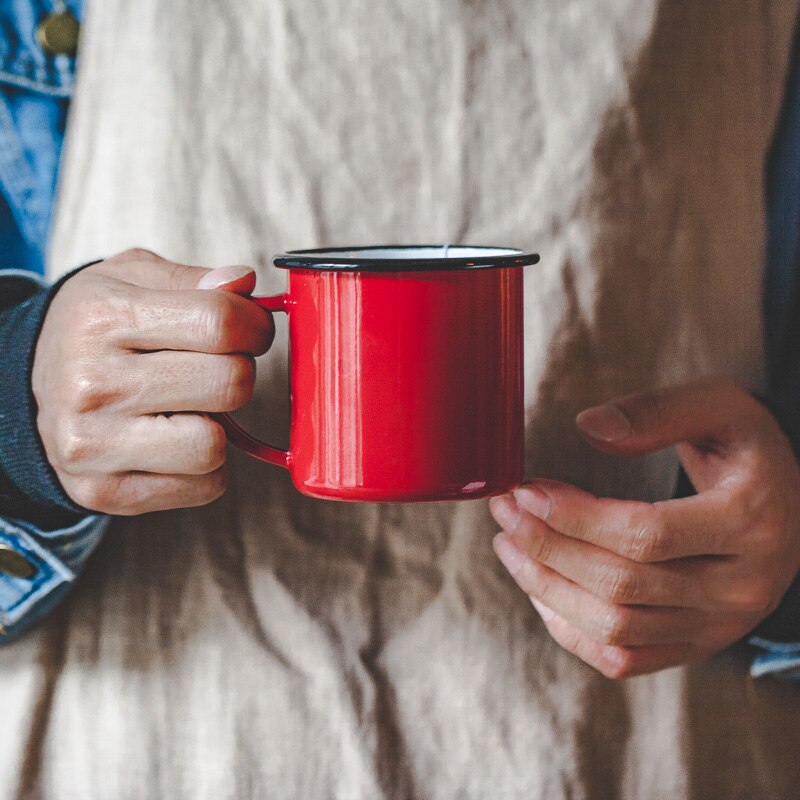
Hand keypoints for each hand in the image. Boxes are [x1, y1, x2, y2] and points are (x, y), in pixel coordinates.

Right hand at [32, 249, 274, 514]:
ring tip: (190, 408)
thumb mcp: (131, 279)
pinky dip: (206, 468)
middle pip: (230, 384)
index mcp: (101, 318)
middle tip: (215, 369)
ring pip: (215, 445)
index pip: (220, 323)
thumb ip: (194, 279)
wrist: (27, 390)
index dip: (255, 326)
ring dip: (220, 427)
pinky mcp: (105, 492)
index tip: (251, 331)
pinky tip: (175, 442)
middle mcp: (90, 384)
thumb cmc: (98, 330)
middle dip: (239, 373)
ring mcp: (93, 445)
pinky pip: (204, 487)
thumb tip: (243, 282)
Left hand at [490, 378, 799, 677]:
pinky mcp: (698, 644)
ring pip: (616, 628)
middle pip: (622, 585)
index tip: (524, 491)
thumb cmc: (747, 449)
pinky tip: (541, 590)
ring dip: (548, 589)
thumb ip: (659, 410)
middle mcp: (740, 586)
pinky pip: (625, 658)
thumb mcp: (721, 406)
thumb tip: (588, 427)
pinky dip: (572, 630)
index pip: (646, 534)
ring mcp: (720, 625)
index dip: (574, 516)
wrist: (791, 506)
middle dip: (548, 548)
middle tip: (505, 512)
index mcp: (750, 521)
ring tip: (509, 547)